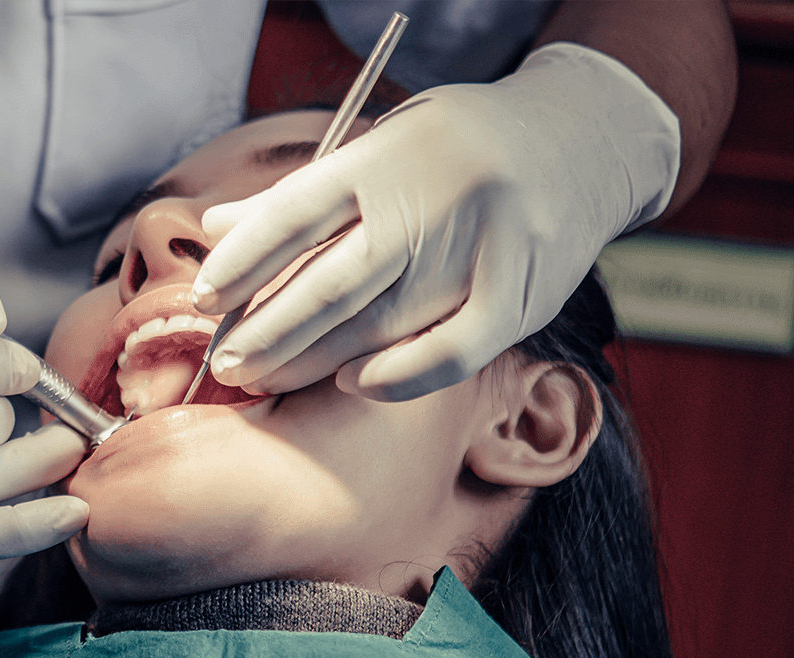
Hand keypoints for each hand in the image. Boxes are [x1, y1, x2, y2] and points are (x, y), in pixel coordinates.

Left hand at [193, 43, 679, 400]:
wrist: (589, 138)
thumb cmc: (459, 147)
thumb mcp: (382, 144)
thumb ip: (303, 193)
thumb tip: (217, 227)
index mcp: (388, 154)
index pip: (296, 214)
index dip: (243, 261)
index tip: (203, 297)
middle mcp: (434, 198)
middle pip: (331, 283)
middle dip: (267, 330)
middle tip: (224, 362)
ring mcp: (484, 247)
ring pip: (382, 323)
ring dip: (314, 360)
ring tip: (264, 380)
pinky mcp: (523, 293)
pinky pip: (451, 352)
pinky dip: (397, 376)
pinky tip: (350, 384)